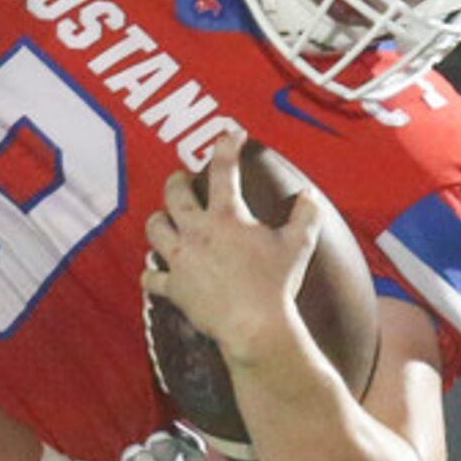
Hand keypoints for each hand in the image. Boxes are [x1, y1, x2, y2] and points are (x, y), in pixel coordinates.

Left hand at [141, 124, 320, 367]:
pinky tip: (154, 270)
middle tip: (181, 176)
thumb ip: (306, 215)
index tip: (229, 134)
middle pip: (174, 194)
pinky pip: (150, 277)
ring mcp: (180, 260)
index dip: (226, 147)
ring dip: (157, 220)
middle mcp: (197, 232)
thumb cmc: (277, 285)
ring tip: (163, 218)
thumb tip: (309, 194)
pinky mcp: (173, 288)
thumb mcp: (299, 245)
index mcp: (227, 217)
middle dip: (176, 180)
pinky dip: (151, 273)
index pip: (223, 170)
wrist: (254, 326)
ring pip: (154, 229)